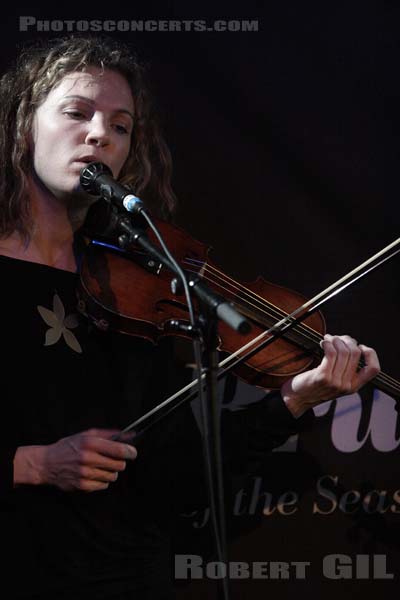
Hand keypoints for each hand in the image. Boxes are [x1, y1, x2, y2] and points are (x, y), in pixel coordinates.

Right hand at [14, 428, 137, 491]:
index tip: (132, 452)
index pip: (119, 450)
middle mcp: (88, 458)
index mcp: (90, 443)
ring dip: (111, 471)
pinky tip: (94, 474)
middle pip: (119, 465)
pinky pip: (104, 485)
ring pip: (113, 476)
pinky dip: (102, 480)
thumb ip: (109, 434)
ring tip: (101, 466)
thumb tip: (130, 435)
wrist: (47, 463)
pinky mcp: (83, 486)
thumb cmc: (69, 446)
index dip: (130, 452)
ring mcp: (85, 474)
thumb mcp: (87, 435)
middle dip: (120, 462)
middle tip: (114, 459)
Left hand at [281, 334, 380, 416]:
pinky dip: (328, 343)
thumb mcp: (336, 382)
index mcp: (354, 387)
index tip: (360, 346)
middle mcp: (347, 385)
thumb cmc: (314, 386)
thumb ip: (345, 369)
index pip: (374, 369)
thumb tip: (350, 343)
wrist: (297, 399)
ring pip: (344, 351)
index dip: (370, 354)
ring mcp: (335, 382)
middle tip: (337, 338)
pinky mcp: (323, 377)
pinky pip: (330, 353)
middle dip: (347, 340)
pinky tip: (323, 342)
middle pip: (355, 353)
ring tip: (328, 339)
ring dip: (335, 340)